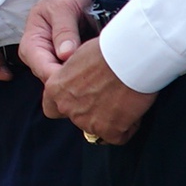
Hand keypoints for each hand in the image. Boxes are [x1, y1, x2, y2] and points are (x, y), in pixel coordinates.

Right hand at [17, 0, 93, 85]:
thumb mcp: (62, 8)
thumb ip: (64, 31)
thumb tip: (65, 54)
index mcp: (31, 47)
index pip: (44, 71)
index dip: (64, 77)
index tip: (85, 75)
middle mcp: (39, 59)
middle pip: (56, 81)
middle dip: (76, 80)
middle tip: (99, 73)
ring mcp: (54, 63)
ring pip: (68, 81)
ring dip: (84, 77)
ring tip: (101, 69)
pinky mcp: (67, 64)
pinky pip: (77, 75)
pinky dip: (88, 72)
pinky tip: (101, 68)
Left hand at [39, 36, 157, 143]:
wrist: (129, 56)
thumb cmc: (107, 49)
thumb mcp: (78, 58)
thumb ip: (72, 76)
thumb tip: (81, 83)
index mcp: (55, 88)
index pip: (52, 108)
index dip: (67, 104)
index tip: (81, 98)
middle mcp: (67, 107)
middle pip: (78, 118)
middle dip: (92, 111)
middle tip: (109, 95)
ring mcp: (87, 122)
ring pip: (98, 128)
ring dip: (111, 118)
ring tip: (124, 97)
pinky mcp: (109, 131)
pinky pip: (118, 136)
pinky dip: (128, 126)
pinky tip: (133, 108)